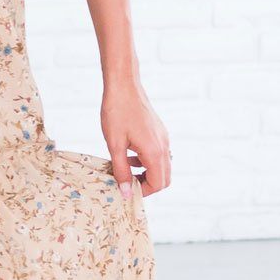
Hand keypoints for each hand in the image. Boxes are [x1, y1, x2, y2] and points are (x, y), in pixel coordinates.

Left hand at [101, 77, 170, 199]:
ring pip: (162, 166)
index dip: (143, 191)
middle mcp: (164, 146)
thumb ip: (121, 170)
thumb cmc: (117, 113)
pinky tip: (129, 155)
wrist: (124, 86)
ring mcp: (163, 138)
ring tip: (125, 170)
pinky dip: (147, 161)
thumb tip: (126, 192)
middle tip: (127, 184)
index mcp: (154, 151)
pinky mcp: (159, 132)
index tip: (126, 190)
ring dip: (146, 173)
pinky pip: (159, 154)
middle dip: (147, 185)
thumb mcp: (114, 145)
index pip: (158, 183)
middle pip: (164, 178)